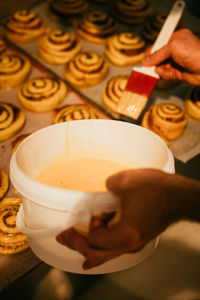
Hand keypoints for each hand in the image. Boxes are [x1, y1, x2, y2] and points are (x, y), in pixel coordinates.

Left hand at [56, 169, 184, 268]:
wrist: (179, 196)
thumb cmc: (158, 191)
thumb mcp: (126, 181)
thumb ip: (107, 185)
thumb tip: (105, 190)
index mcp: (126, 234)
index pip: (96, 239)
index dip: (90, 226)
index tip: (93, 213)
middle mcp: (129, 244)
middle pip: (97, 255)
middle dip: (77, 246)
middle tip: (63, 238)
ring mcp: (134, 243)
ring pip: (106, 255)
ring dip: (87, 248)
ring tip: (73, 242)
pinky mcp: (138, 237)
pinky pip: (114, 248)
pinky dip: (101, 246)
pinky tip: (95, 242)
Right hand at [142, 29, 199, 84]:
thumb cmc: (195, 53)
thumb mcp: (173, 47)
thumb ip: (158, 54)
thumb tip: (145, 60)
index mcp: (176, 38)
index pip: (159, 44)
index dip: (151, 51)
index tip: (144, 59)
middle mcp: (176, 49)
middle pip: (158, 56)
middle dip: (154, 62)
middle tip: (148, 67)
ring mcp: (177, 61)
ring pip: (161, 66)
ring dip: (159, 69)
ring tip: (162, 70)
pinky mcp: (177, 72)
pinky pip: (165, 73)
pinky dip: (164, 74)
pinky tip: (169, 74)